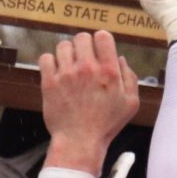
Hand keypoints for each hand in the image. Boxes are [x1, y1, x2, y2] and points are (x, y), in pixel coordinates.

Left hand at [38, 30, 139, 174]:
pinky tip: (56, 72)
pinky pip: (46, 58)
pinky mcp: (49, 83)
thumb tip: (119, 58)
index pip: (102, 36)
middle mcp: (87, 69)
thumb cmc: (106, 125)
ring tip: (69, 66)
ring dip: (67, 53)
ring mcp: (66, 75)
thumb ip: (129, 77)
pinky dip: (50, 62)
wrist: (79, 142)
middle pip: (82, 37)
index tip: (98, 49)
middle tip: (83, 59)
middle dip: (84, 45)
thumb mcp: (130, 103)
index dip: (101, 40)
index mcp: (109, 71)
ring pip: (63, 45)